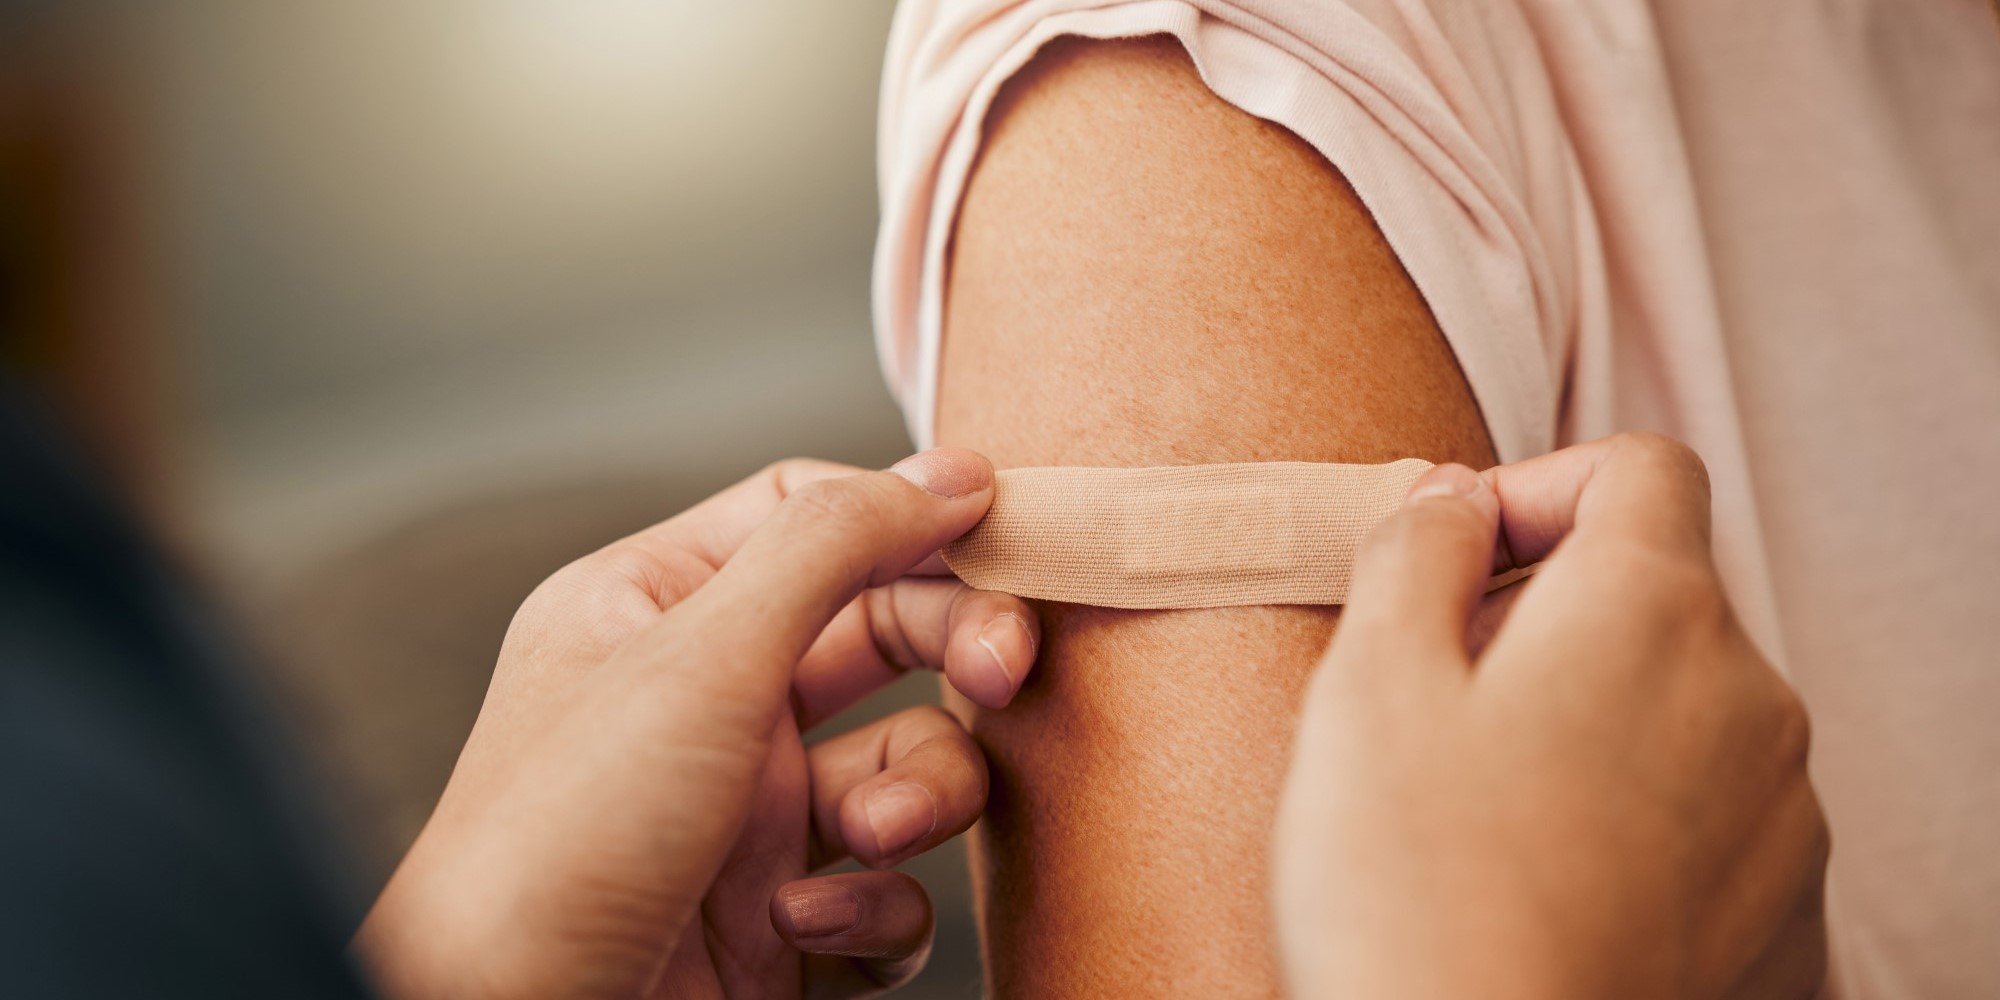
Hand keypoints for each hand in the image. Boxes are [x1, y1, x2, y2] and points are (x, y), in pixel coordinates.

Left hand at [354, 449, 1039, 998]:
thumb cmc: (559, 842)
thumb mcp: (699, 659)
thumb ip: (828, 549)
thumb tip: (946, 474)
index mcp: (657, 610)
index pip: (807, 516)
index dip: (908, 514)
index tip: (1007, 529)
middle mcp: (708, 703)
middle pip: (884, 632)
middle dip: (955, 648)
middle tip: (1004, 670)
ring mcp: (749, 818)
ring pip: (908, 770)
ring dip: (917, 800)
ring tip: (868, 840)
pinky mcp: (783, 922)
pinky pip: (889, 895)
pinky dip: (872, 911)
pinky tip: (802, 924)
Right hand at [1274, 434, 1828, 999]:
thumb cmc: (1409, 888)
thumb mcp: (1367, 683)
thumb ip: (1413, 550)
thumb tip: (1449, 495)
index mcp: (1652, 610)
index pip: (1640, 468)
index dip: (1538, 487)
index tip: (1455, 563)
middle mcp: (1749, 698)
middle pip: (1662, 591)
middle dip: (1550, 612)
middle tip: (1439, 692)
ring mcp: (1783, 817)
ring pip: (1688, 706)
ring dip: (1597, 714)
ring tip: (1486, 800)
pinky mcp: (1786, 919)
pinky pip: (1716, 819)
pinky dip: (1642, 817)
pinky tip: (1548, 876)